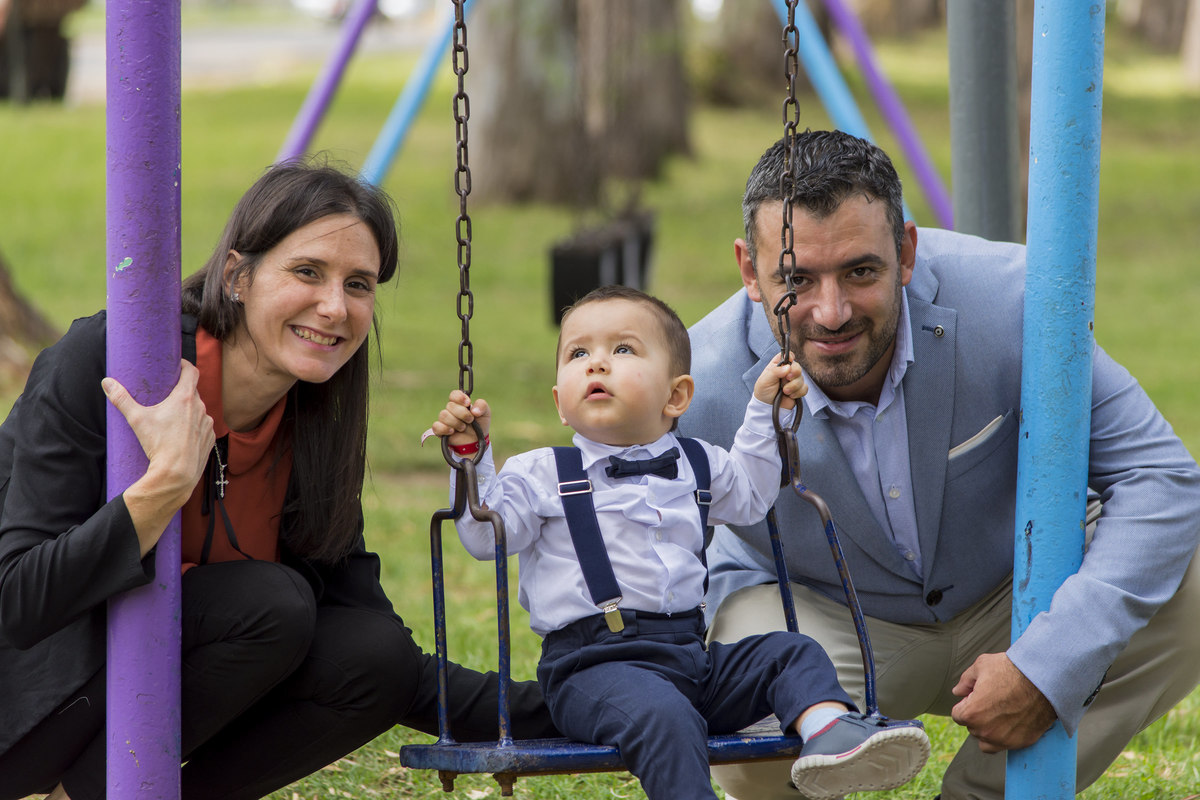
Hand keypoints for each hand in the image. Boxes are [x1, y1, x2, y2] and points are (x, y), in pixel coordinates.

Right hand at [104, 360, 214, 494]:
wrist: (176, 474)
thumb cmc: (158, 445)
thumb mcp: (137, 419)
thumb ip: (122, 399)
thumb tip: (107, 382)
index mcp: (185, 398)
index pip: (191, 371)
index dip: (184, 365)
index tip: (176, 365)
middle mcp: (200, 408)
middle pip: (193, 391)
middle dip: (181, 390)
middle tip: (167, 392)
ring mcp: (207, 424)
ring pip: (198, 410)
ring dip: (189, 409)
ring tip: (173, 415)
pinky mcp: (210, 438)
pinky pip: (203, 427)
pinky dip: (195, 426)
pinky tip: (183, 432)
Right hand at [431, 389, 490, 445]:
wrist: (477, 442)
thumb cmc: (480, 425)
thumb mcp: (486, 413)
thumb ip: (482, 405)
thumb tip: (473, 410)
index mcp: (460, 403)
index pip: (454, 394)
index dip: (459, 398)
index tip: (468, 403)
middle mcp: (451, 410)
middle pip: (450, 405)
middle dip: (463, 414)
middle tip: (470, 420)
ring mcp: (444, 420)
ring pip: (443, 415)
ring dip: (456, 422)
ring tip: (463, 428)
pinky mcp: (440, 430)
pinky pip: (436, 426)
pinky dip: (445, 429)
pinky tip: (452, 432)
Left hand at [752, 352, 806, 407]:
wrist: (768, 407)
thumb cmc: (764, 392)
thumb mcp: (765, 380)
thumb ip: (776, 372)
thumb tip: (788, 367)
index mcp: (777, 365)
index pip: (787, 355)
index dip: (789, 357)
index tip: (789, 361)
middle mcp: (786, 371)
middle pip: (797, 366)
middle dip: (794, 373)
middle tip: (787, 379)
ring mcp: (793, 380)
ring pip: (802, 378)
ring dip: (794, 386)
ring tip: (784, 391)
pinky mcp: (798, 390)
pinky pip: (805, 388)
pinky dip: (798, 392)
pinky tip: (790, 396)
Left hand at [950, 653, 1056, 752]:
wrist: (1044, 679)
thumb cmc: (1013, 671)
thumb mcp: (981, 666)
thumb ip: (965, 681)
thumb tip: (958, 691)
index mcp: (972, 714)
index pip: (958, 715)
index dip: (966, 703)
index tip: (977, 696)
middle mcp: (986, 731)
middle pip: (972, 727)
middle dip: (978, 714)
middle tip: (992, 700)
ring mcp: (1004, 739)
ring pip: (986, 741)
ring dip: (988, 729)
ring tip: (999, 712)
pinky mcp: (1021, 742)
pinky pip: (1004, 746)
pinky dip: (1004, 737)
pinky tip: (1010, 721)